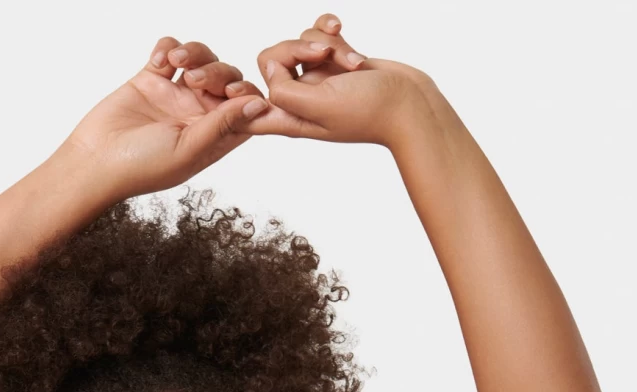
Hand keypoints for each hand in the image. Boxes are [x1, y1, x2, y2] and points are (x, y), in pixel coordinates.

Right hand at [61, 38, 268, 198]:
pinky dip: (169, 46)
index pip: (249, 114)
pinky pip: (170, 50)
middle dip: (219, 71)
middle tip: (195, 80)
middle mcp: (198, 115)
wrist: (95, 160)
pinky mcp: (151, 79)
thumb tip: (259, 105)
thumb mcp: (188, 149)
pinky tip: (159, 59)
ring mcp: (175, 96)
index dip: (255, 97)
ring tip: (176, 61)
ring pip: (203, 59)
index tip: (243, 91)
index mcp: (213, 138)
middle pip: (228, 78)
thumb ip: (223, 124)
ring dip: (195, 53)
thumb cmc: (141, 167)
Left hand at [242, 15, 423, 145]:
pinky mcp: (334, 61)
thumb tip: (268, 68)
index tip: (226, 86)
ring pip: (300, 42)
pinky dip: (331, 29)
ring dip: (328, 44)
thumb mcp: (320, 106)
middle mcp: (300, 99)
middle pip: (272, 60)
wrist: (409, 104)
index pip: (247, 111)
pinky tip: (343, 30)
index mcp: (290, 119)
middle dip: (297, 49)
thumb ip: (285, 90)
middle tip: (323, 55)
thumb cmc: (370, 111)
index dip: (234, 98)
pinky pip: (320, 32)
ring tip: (353, 63)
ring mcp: (318, 79)